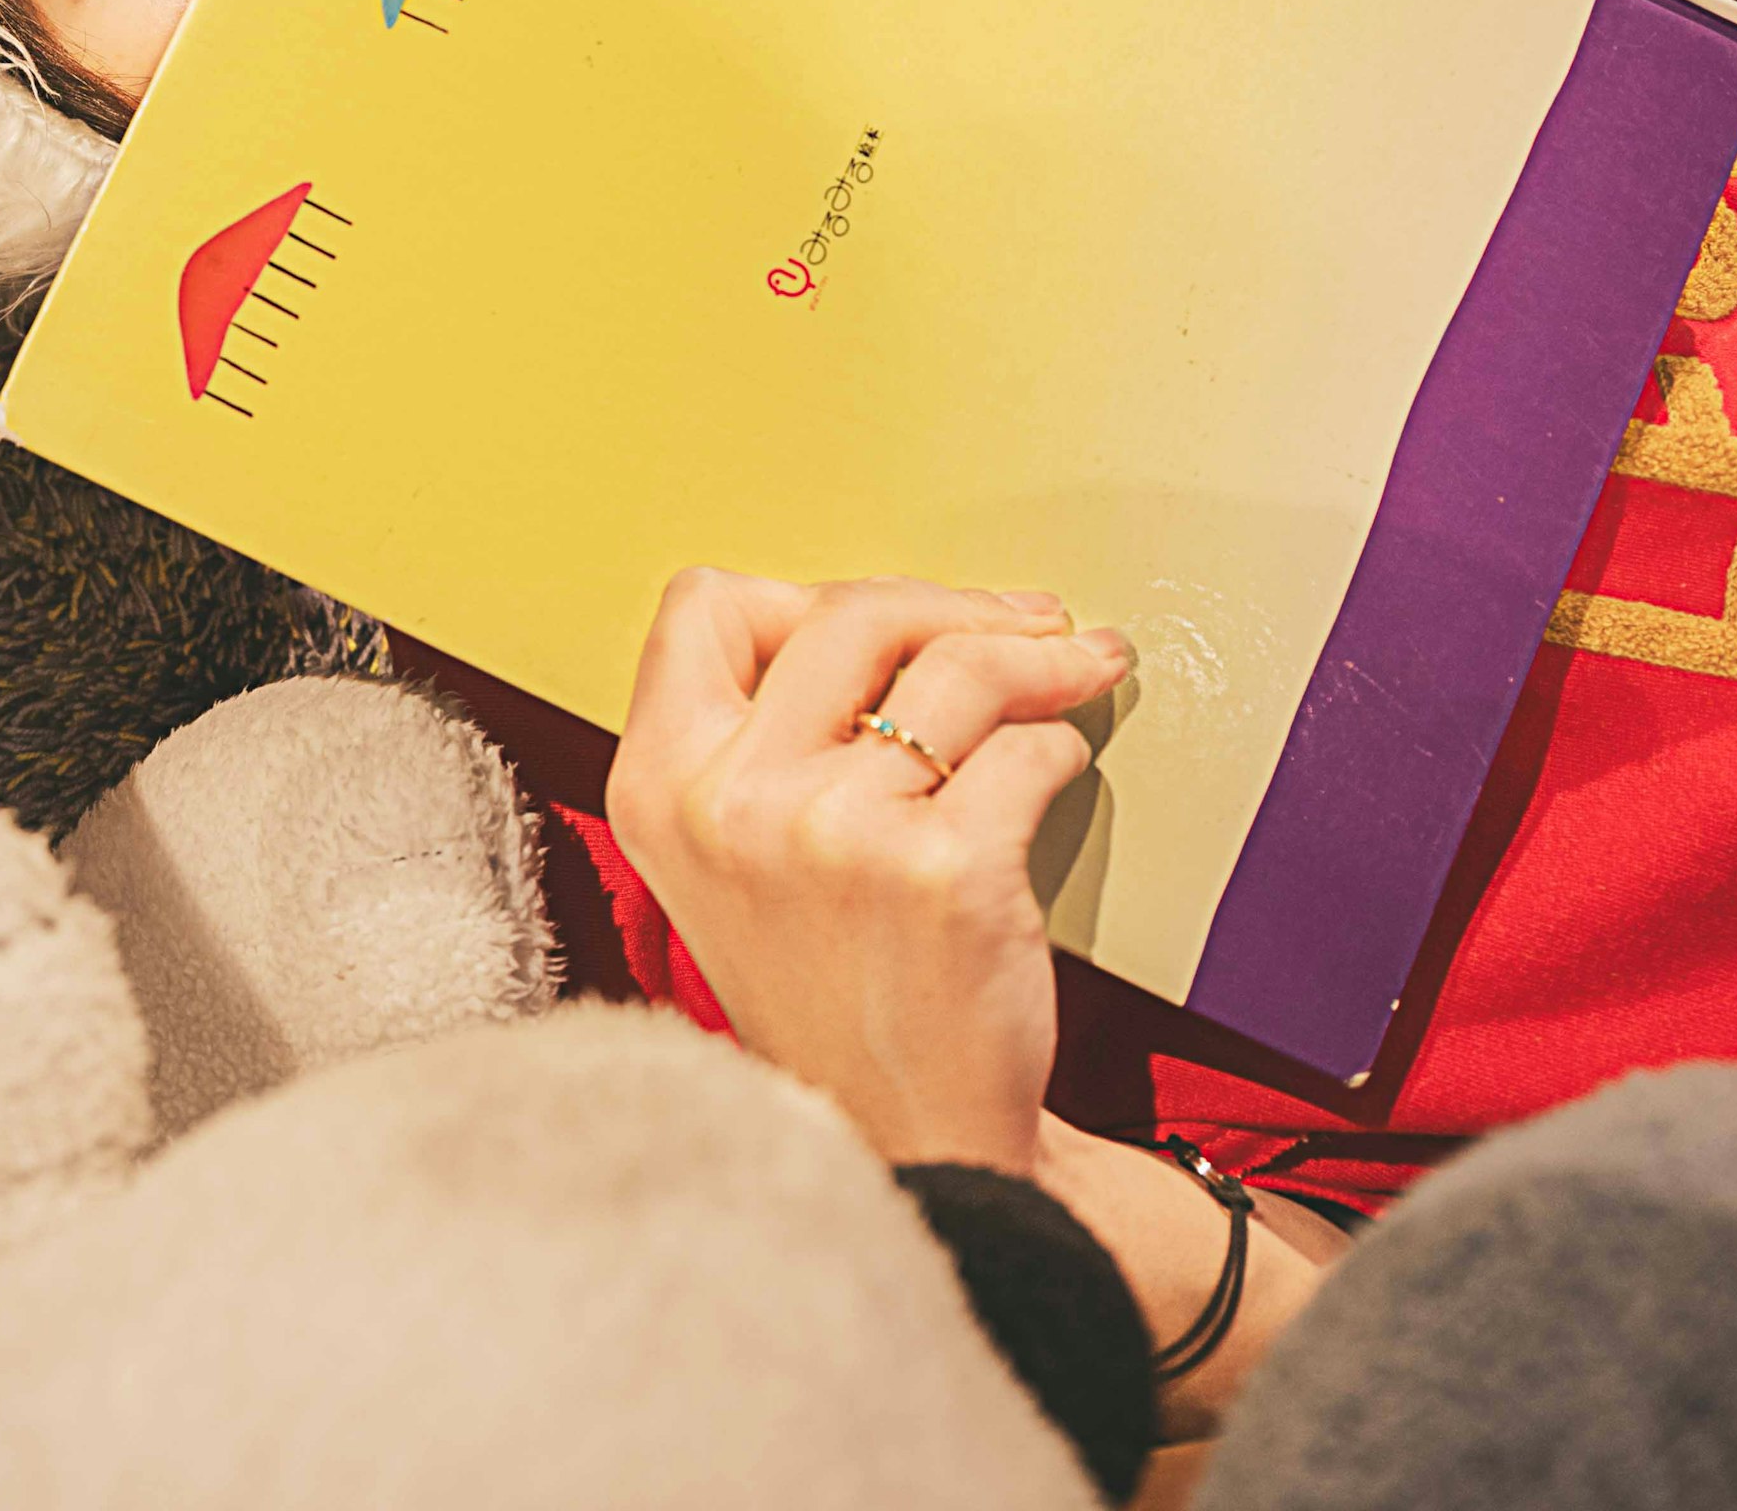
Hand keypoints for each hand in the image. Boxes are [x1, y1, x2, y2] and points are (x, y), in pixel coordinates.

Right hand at [602, 571, 1126, 1172]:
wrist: (907, 1140)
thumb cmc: (832, 992)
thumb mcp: (728, 859)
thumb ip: (758, 737)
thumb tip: (886, 613)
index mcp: (659, 786)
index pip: (704, 606)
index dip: (801, 596)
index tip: (880, 623)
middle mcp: (729, 801)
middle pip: (850, 611)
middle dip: (955, 605)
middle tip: (1024, 624)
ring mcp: (833, 833)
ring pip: (960, 667)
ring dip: (1041, 658)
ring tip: (1077, 669)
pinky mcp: (945, 870)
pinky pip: (1031, 749)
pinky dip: (1063, 749)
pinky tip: (1060, 772)